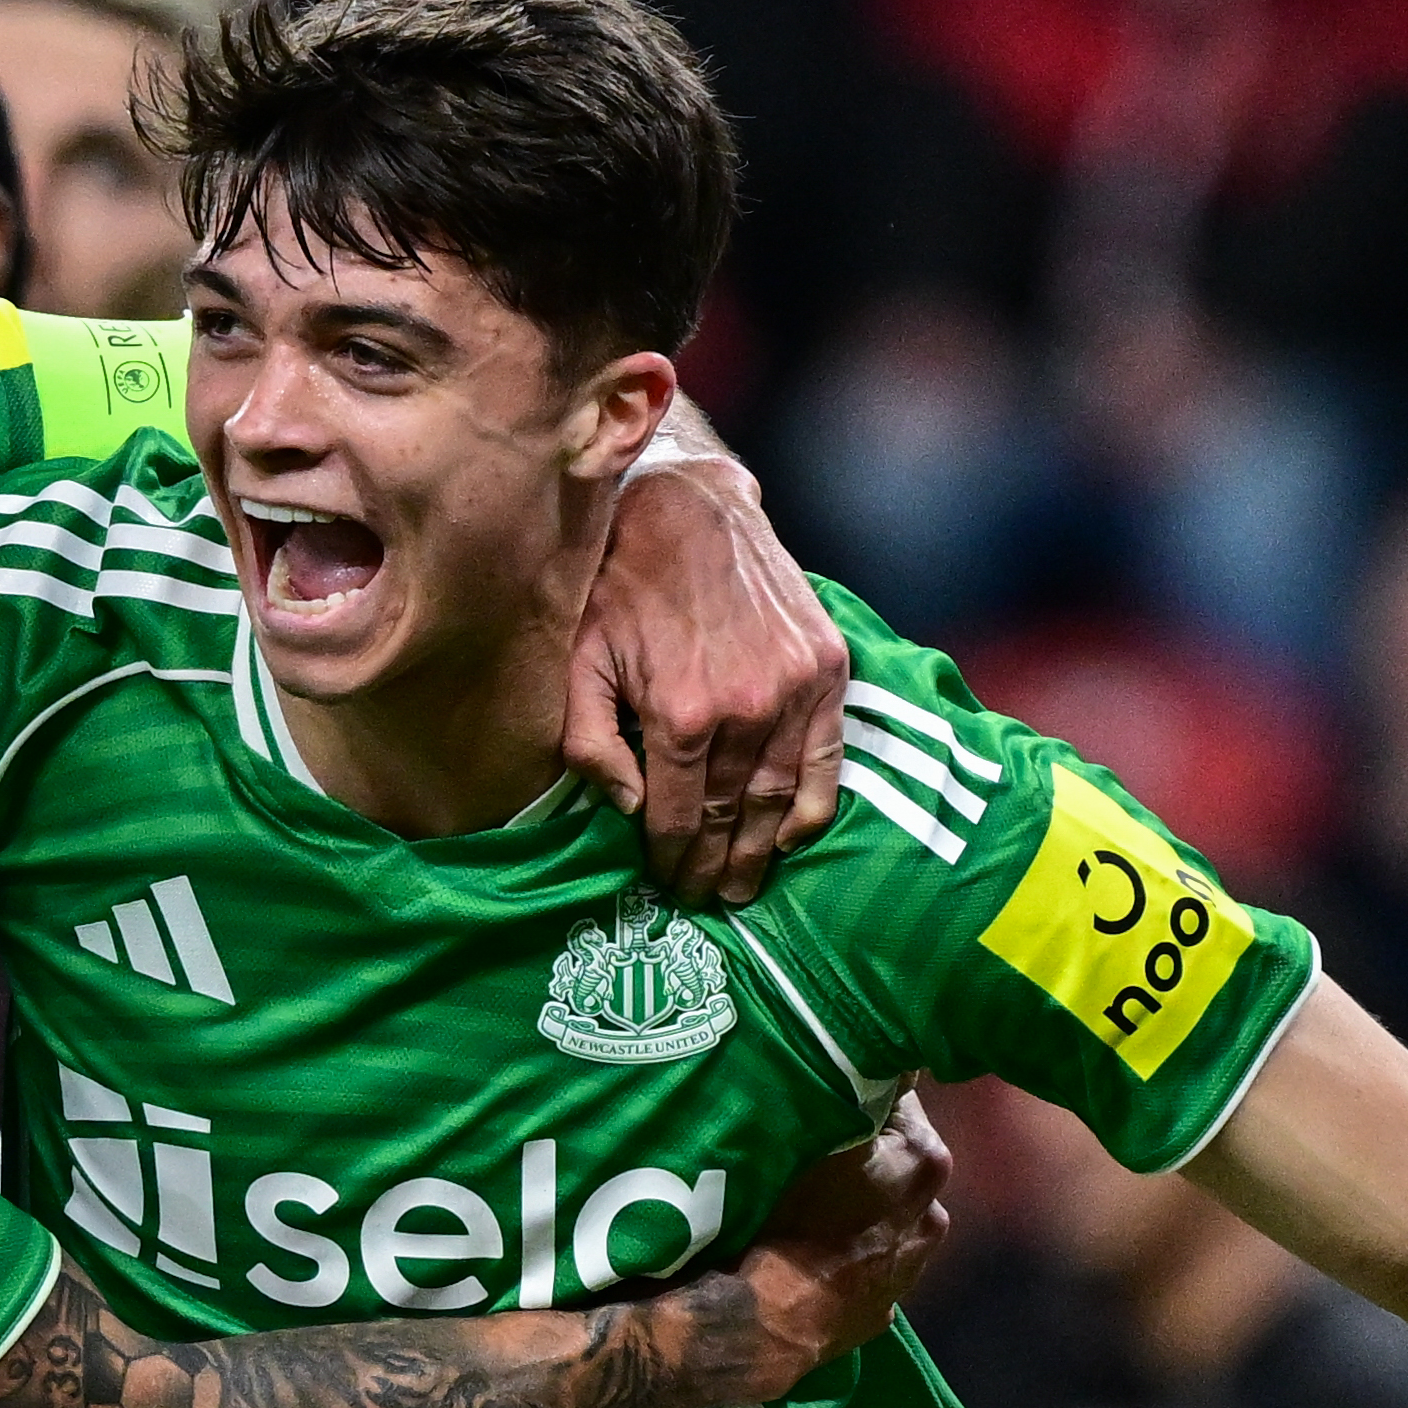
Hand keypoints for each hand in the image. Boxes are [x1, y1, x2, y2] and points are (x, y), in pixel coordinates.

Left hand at [568, 451, 845, 907]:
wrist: (690, 506)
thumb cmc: (620, 584)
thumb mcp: (579, 658)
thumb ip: (588, 741)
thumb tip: (625, 808)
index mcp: (682, 713)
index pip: (679, 817)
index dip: (670, 861)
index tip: (665, 886)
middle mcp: (748, 709)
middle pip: (732, 817)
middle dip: (715, 867)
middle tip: (704, 901)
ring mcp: (797, 689)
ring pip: (780, 798)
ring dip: (762, 851)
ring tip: (744, 885)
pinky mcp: (828, 668)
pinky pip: (828, 758)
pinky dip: (813, 806)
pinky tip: (792, 838)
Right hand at [719, 1090, 949, 1388]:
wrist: (760, 1324)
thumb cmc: (781, 1220)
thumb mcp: (808, 1140)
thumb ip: (841, 1103)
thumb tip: (857, 1078)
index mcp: (923, 1161)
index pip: (900, 1098)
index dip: (861, 1092)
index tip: (829, 1093)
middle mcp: (933, 1213)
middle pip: (901, 1160)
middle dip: (868, 1153)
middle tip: (817, 1151)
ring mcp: (912, 1269)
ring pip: (889, 1216)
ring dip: (864, 1206)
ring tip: (814, 1209)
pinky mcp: (884, 1311)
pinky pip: (870, 1263)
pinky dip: (851, 1254)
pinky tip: (816, 1254)